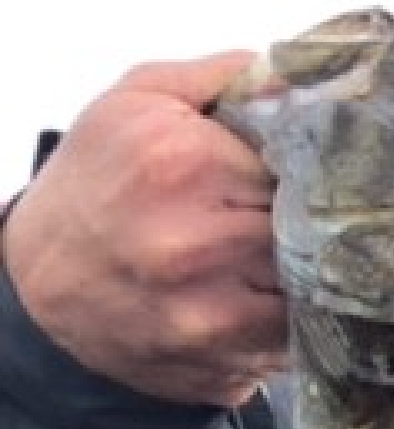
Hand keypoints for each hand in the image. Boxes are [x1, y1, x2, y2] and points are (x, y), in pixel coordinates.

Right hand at [2, 51, 285, 407]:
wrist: (42, 290)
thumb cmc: (96, 185)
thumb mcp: (137, 103)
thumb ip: (225, 76)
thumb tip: (300, 73)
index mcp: (183, 163)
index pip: (302, 158)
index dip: (312, 163)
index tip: (308, 167)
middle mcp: (198, 240)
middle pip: (314, 222)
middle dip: (313, 215)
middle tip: (298, 213)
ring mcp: (214, 309)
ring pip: (316, 279)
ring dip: (313, 266)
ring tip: (286, 254)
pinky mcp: (226, 356)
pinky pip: (302, 329)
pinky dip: (301, 312)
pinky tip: (273, 293)